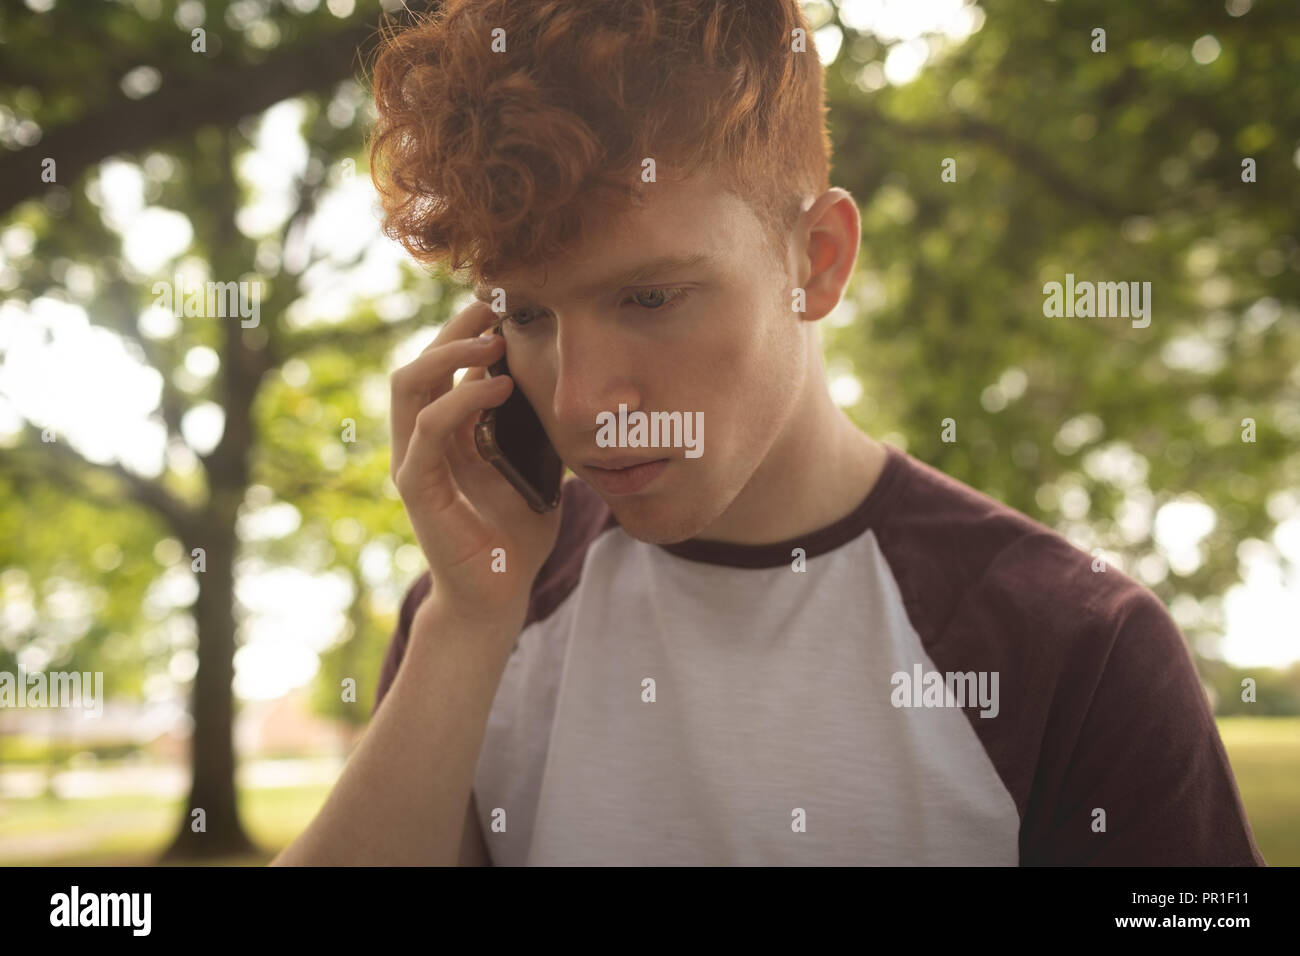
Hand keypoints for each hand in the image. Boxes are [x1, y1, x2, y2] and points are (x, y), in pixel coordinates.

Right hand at [389, 300, 562, 629]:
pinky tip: (497, 388)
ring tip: (495, 341)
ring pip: (410, 386)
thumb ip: (532, 423)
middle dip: (455, 329)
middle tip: (494, 304)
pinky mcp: (418, 489)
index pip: (442, 365)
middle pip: (419, 363)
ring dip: (450, 355)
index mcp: (445, 431)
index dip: (466, 330)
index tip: (503, 302)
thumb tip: (555, 376)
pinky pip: (427, 433)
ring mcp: (414, 462)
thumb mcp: (533, 463)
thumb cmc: (516, 532)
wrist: (498, 594)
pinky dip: (458, 402)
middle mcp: (421, 440)